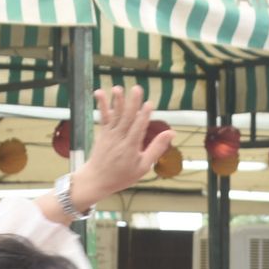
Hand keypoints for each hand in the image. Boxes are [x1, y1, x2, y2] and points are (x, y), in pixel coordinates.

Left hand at [71, 86, 173, 207]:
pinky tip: (100, 93)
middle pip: (127, 119)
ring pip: (115, 116)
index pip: (138, 129)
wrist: (97, 180)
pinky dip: (102, 105)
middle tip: (137, 89)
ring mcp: (109, 135)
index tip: (149, 104)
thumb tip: (171, 133)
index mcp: (131, 148)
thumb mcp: (143, 166)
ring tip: (118, 88)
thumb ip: (156, 148)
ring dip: (117, 101)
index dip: (144, 116)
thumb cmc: (123, 175)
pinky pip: (103, 117)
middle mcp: (119, 139)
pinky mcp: (102, 133)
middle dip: (132, 103)